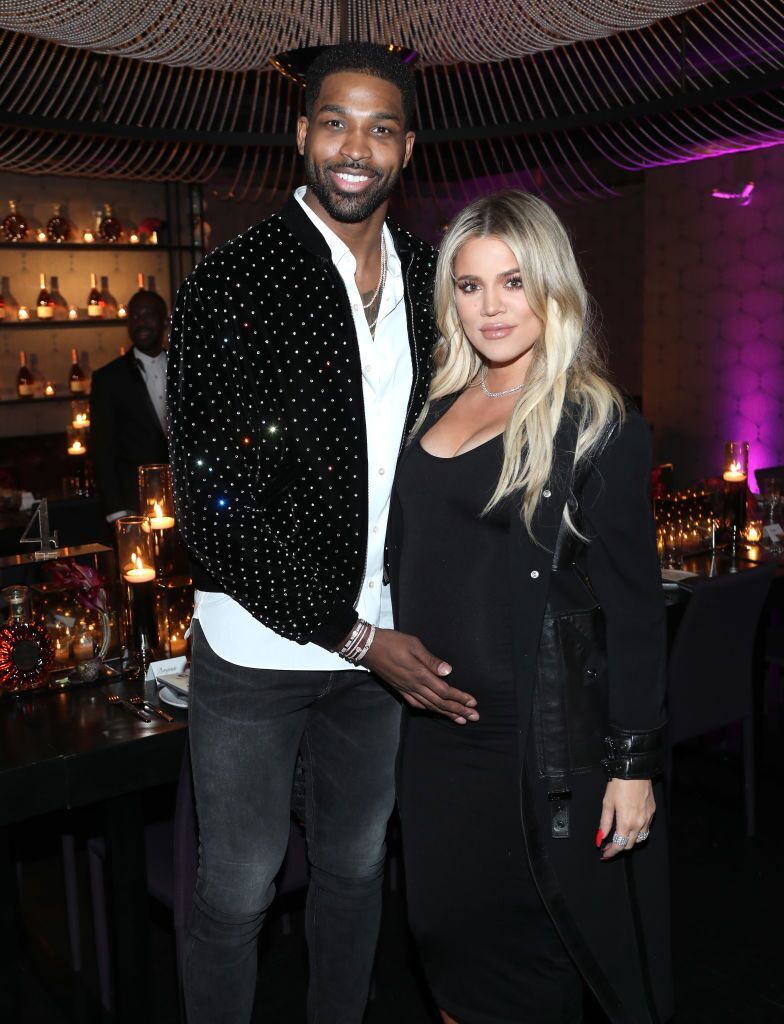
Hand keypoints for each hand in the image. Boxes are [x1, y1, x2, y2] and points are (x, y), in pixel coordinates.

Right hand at [362, 628, 478, 724]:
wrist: (368, 647)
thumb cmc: (392, 642)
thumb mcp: (414, 645)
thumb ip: (431, 660)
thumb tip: (448, 671)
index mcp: (420, 674)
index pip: (445, 691)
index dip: (460, 698)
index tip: (473, 703)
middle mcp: (414, 686)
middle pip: (440, 703)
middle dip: (458, 710)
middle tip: (474, 718)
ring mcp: (406, 689)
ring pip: (430, 706)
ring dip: (447, 713)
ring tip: (460, 720)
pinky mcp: (400, 689)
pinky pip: (417, 704)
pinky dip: (429, 710)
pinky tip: (435, 712)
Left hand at [596, 778, 654, 859]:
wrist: (634, 770)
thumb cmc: (619, 784)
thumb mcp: (607, 803)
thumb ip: (604, 823)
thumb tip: (600, 838)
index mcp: (626, 823)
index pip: (619, 846)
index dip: (611, 852)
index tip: (604, 854)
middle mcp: (639, 823)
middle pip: (630, 844)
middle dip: (619, 847)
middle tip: (608, 845)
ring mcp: (647, 818)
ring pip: (640, 838)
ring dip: (629, 840)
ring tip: (619, 837)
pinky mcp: (652, 812)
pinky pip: (646, 828)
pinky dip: (638, 831)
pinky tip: (630, 826)